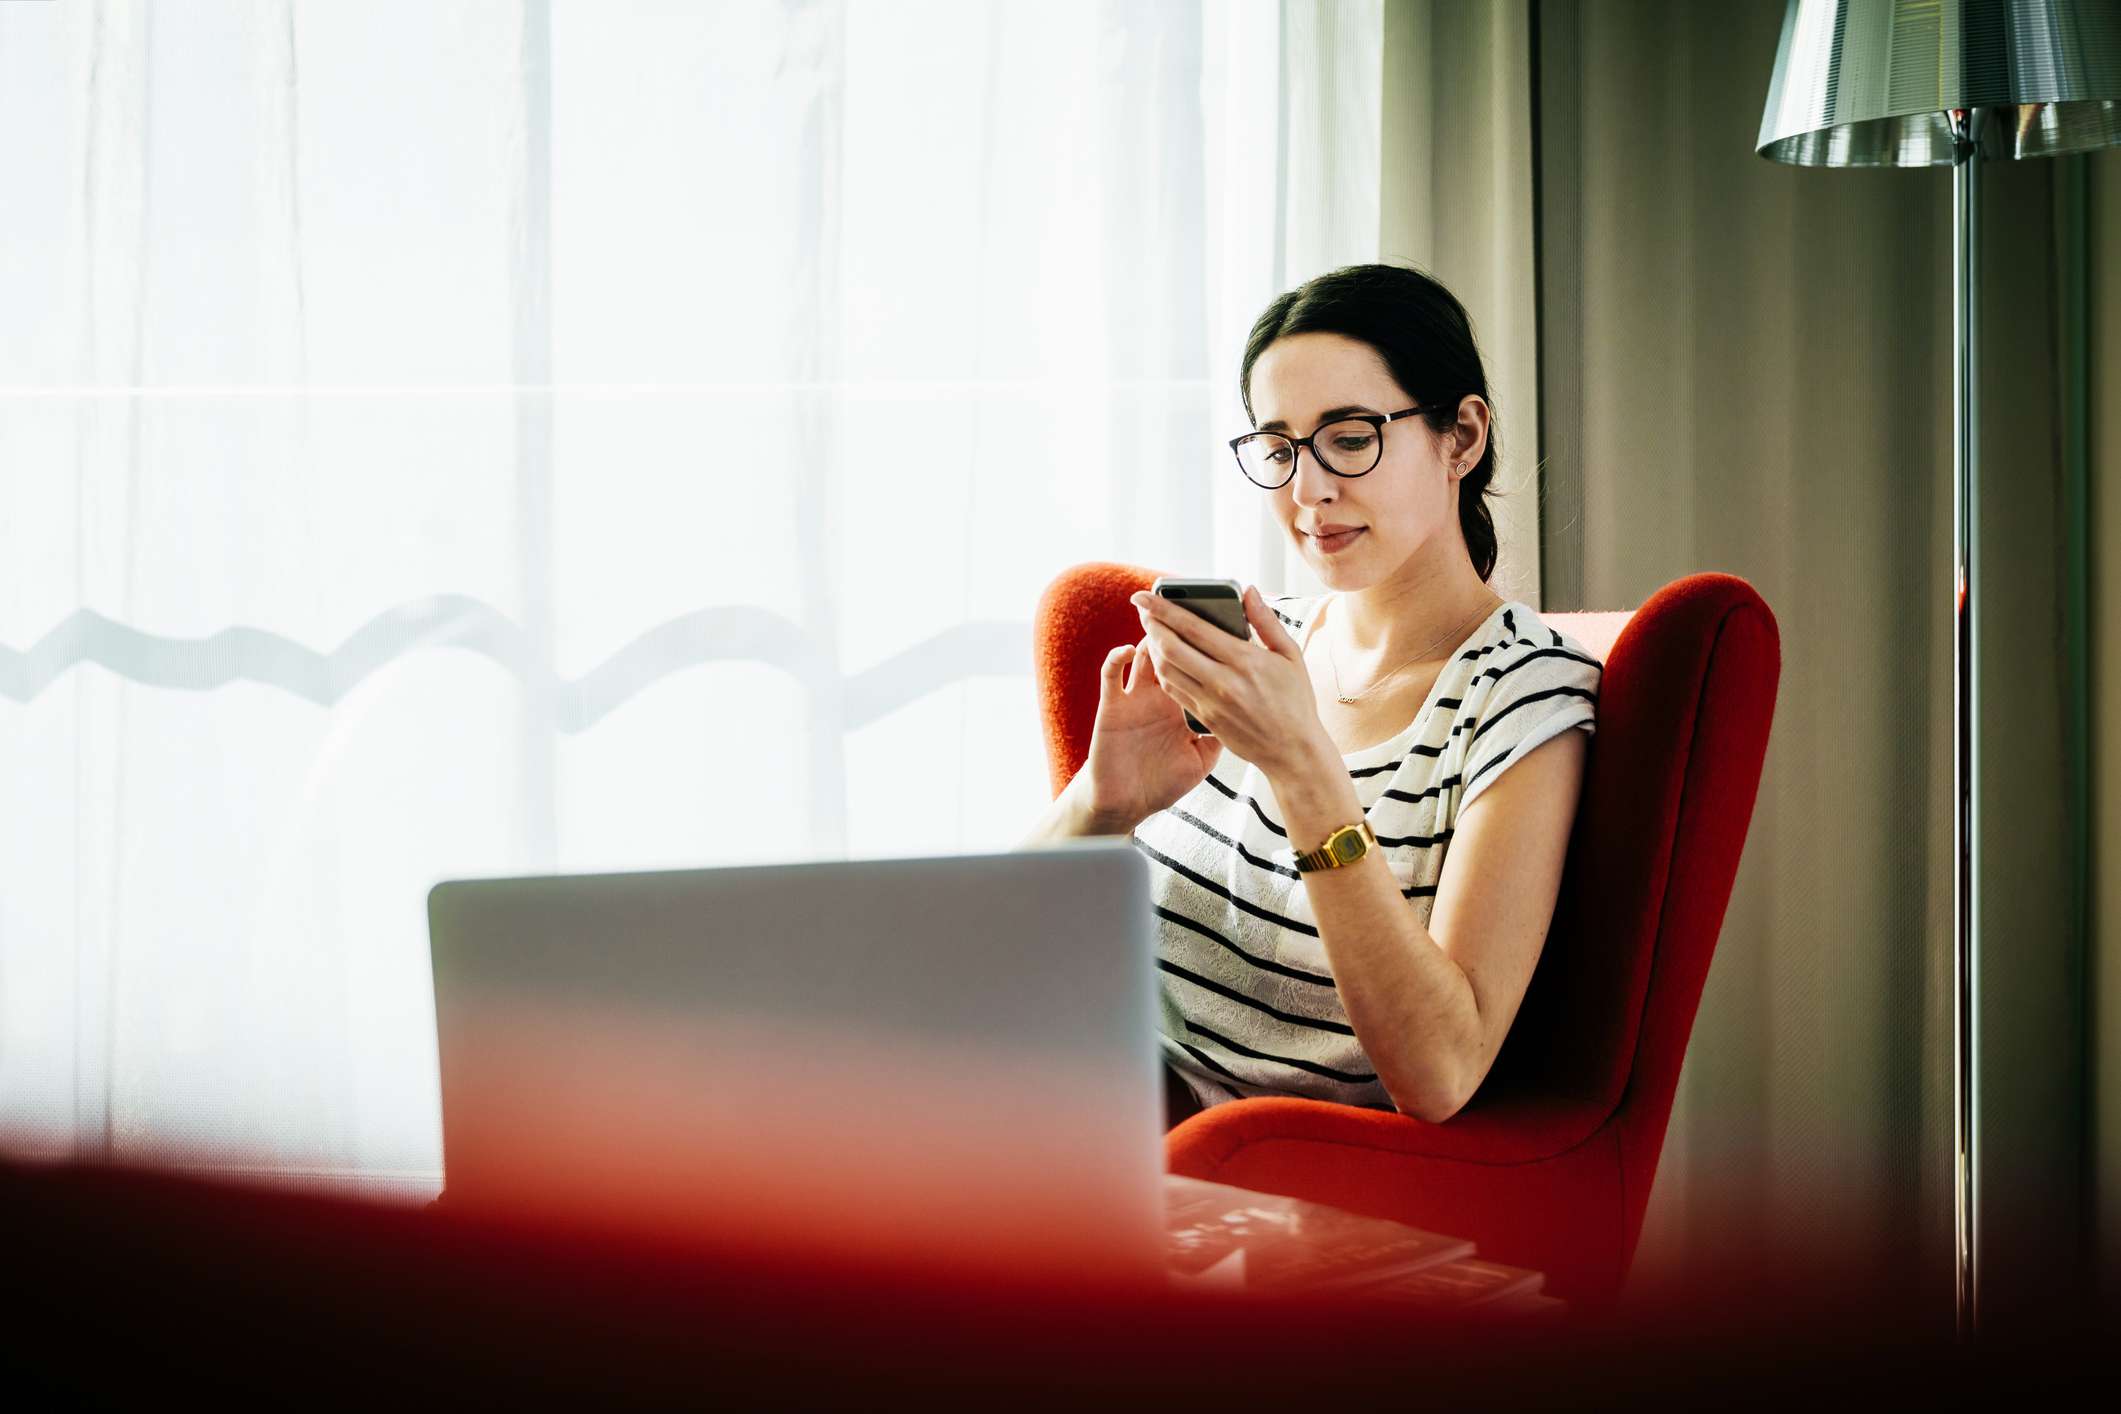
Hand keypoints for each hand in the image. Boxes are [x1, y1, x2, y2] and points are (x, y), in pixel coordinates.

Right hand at [1075, 618, 1229, 829]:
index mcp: (1184, 702)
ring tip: (1161, 616)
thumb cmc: (1164, 782)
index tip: (1221, 616)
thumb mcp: (1201, 760)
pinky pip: (1111, 676)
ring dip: (1150, 633)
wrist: (1128, 804)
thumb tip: (1242, 710)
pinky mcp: (1110, 707)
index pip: (1197, 662)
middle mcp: (1158, 695)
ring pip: (1142, 655)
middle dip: (1176, 626)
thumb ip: (1219, 733)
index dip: (1205, 641)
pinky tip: (1131, 649)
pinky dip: (1118, 658)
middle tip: (1188, 601)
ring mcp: (1133, 698)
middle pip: (1170, 650)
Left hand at [1131, 585, 1327, 778]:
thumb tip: (1250, 591)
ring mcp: (1211, 703)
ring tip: (1151, 631)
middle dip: (1151, 624)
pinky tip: (1163, 659)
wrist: (1292, 750)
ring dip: (1152, 648)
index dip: (1163, 609)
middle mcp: (1223, 681)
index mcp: (1244, 660)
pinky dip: (1163, 671)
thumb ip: (1267, 621)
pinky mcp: (1205, 718)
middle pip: (1171, 648)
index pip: (1193, 628)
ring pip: (1166, 670)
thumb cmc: (1295, 700)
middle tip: (1142, 610)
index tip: (1144, 596)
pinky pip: (1174, 691)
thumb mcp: (1290, 655)